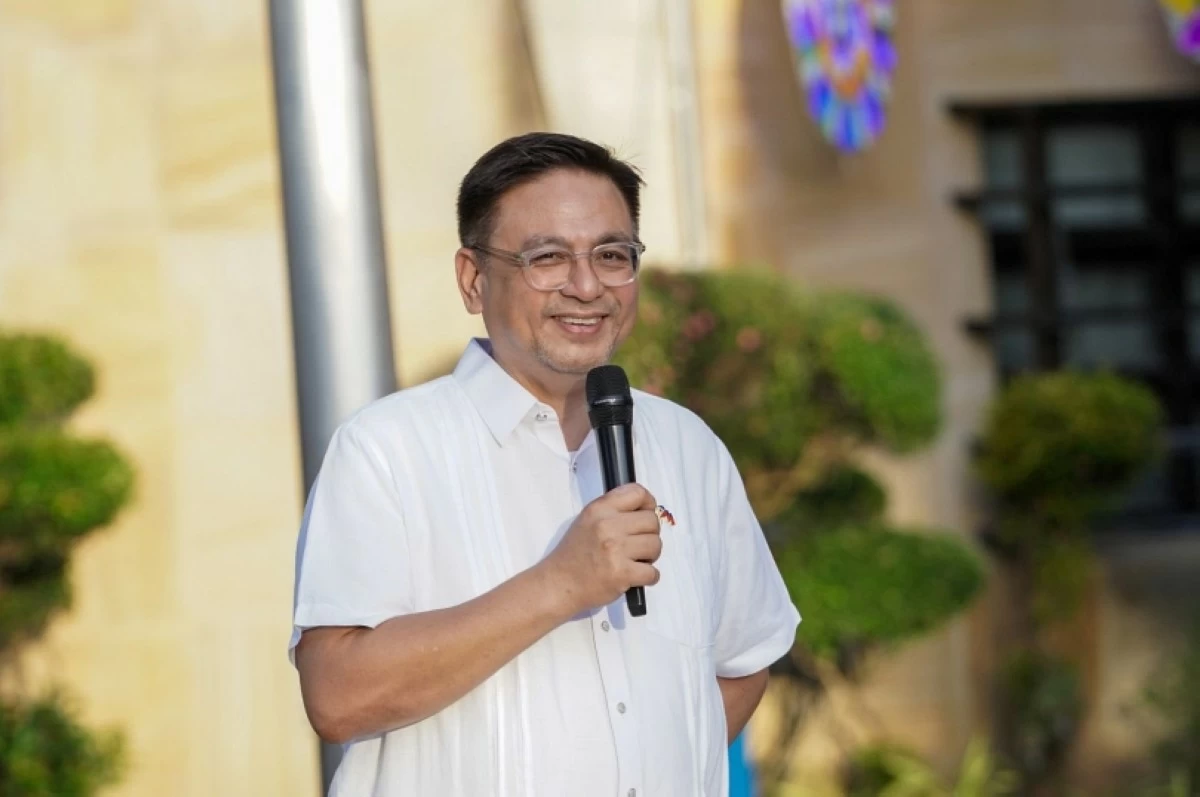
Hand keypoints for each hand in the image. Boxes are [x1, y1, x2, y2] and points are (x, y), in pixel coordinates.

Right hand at [542, 483, 662, 616]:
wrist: (559, 583)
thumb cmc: (575, 552)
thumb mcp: (588, 520)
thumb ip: (614, 510)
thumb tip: (646, 509)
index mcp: (600, 508)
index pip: (638, 493)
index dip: (648, 504)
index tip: (645, 515)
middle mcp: (608, 525)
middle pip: (652, 521)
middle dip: (650, 534)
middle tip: (637, 545)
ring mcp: (615, 550)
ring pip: (656, 545)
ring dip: (650, 556)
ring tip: (634, 561)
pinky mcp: (622, 574)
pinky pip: (653, 572)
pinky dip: (648, 577)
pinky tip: (634, 576)